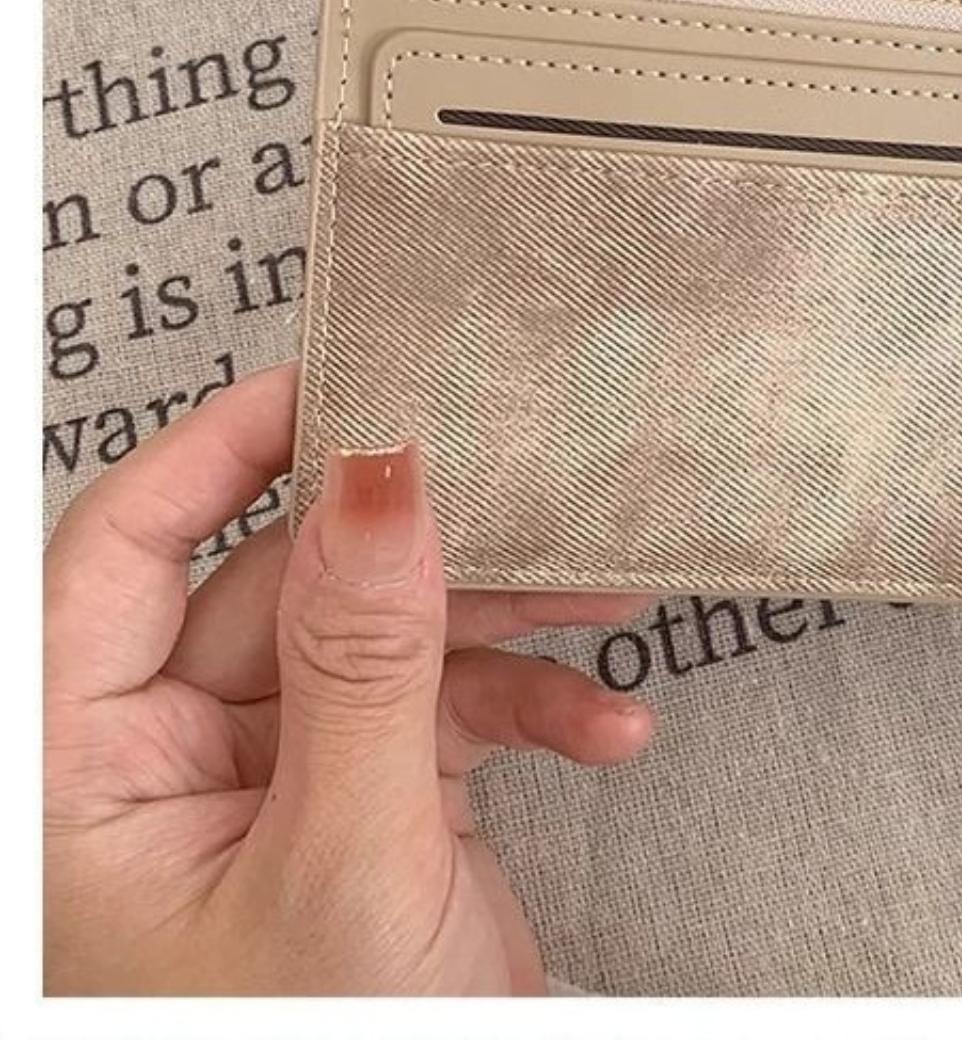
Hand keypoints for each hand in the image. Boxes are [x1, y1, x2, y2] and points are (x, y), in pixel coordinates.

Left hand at [44, 363, 653, 993]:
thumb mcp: (344, 858)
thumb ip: (363, 656)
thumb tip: (379, 472)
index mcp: (86, 773)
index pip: (122, 549)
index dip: (222, 446)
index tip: (340, 373)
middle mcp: (172, 761)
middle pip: (289, 583)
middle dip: (427, 552)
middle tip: (524, 490)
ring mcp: (282, 776)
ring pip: (387, 637)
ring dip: (504, 629)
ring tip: (602, 605)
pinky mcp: (374, 799)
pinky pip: (448, 711)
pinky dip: (531, 710)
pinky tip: (605, 730)